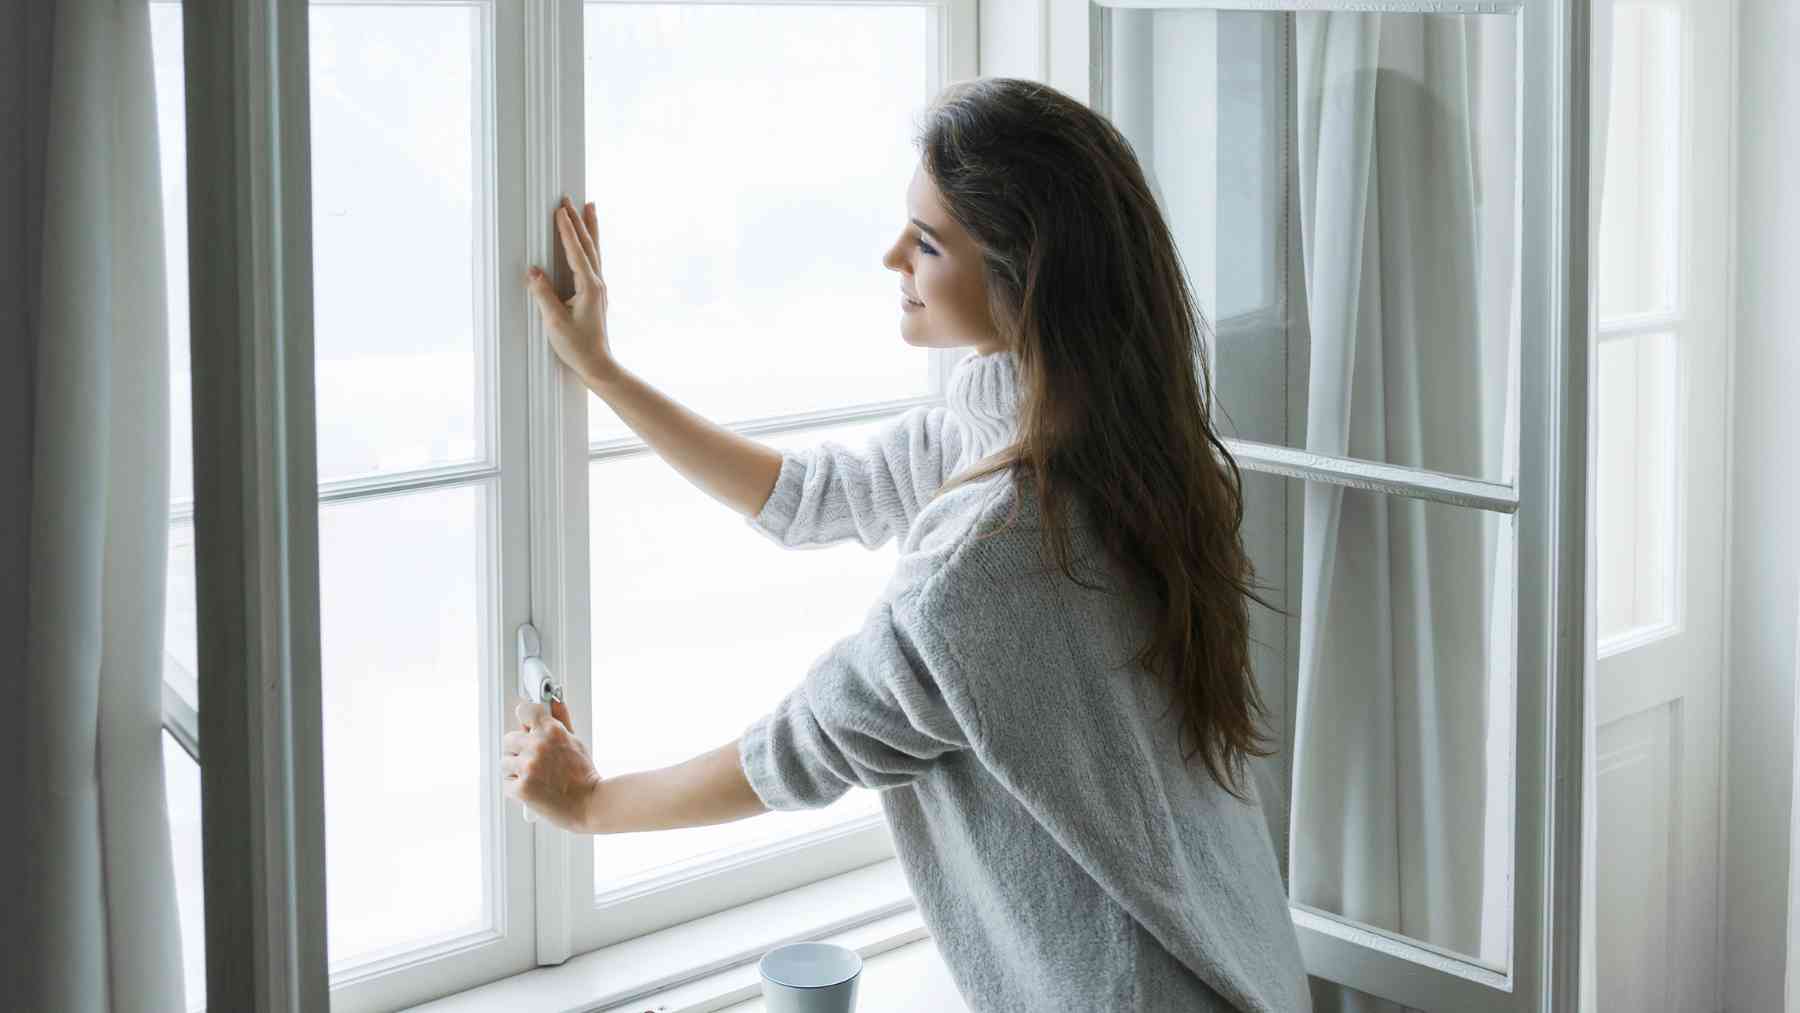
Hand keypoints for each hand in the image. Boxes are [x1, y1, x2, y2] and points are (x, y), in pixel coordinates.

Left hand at [502, 698, 602, 832]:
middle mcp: (537, 746)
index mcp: (551, 731)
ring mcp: (528, 767)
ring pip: (505, 762)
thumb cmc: (583, 775)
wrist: (590, 804)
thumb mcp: (575, 741)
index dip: (525, 719)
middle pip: (509, 739)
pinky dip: (517, 788)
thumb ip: (561, 719)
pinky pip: (507, 783)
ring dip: (516, 769)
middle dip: (519, 749)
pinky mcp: (521, 788)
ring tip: (536, 776)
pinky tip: (534, 789)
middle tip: (535, 760)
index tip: (527, 726)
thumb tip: (554, 702)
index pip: (524, 710)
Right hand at [527, 196, 616, 385]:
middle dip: (578, 220)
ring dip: (590, 228)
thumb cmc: (577, 346)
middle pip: (588, 245)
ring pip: (594, 250)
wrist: (598, 365)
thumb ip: (544, 294)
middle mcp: (597, 284)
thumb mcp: (555, 321)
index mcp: (589, 287)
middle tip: (569, 198)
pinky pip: (593, 261)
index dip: (567, 230)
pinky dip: (590, 245)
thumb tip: (533, 270)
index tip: (559, 210)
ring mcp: (598, 288)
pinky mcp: (595, 294)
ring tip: (589, 206)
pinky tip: (588, 240)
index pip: (576, 252)